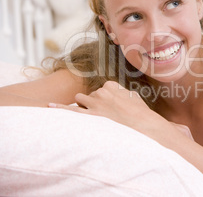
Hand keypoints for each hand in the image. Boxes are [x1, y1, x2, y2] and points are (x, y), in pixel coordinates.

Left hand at [48, 81, 172, 139]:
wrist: (142, 125)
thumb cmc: (141, 113)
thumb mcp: (134, 97)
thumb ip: (122, 93)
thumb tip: (120, 94)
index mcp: (111, 85)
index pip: (101, 89)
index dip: (105, 99)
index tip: (112, 107)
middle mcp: (101, 92)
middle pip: (90, 96)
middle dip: (95, 104)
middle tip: (107, 116)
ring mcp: (94, 103)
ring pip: (81, 100)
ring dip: (85, 106)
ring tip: (95, 116)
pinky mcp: (90, 116)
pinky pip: (71, 111)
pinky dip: (60, 108)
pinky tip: (50, 106)